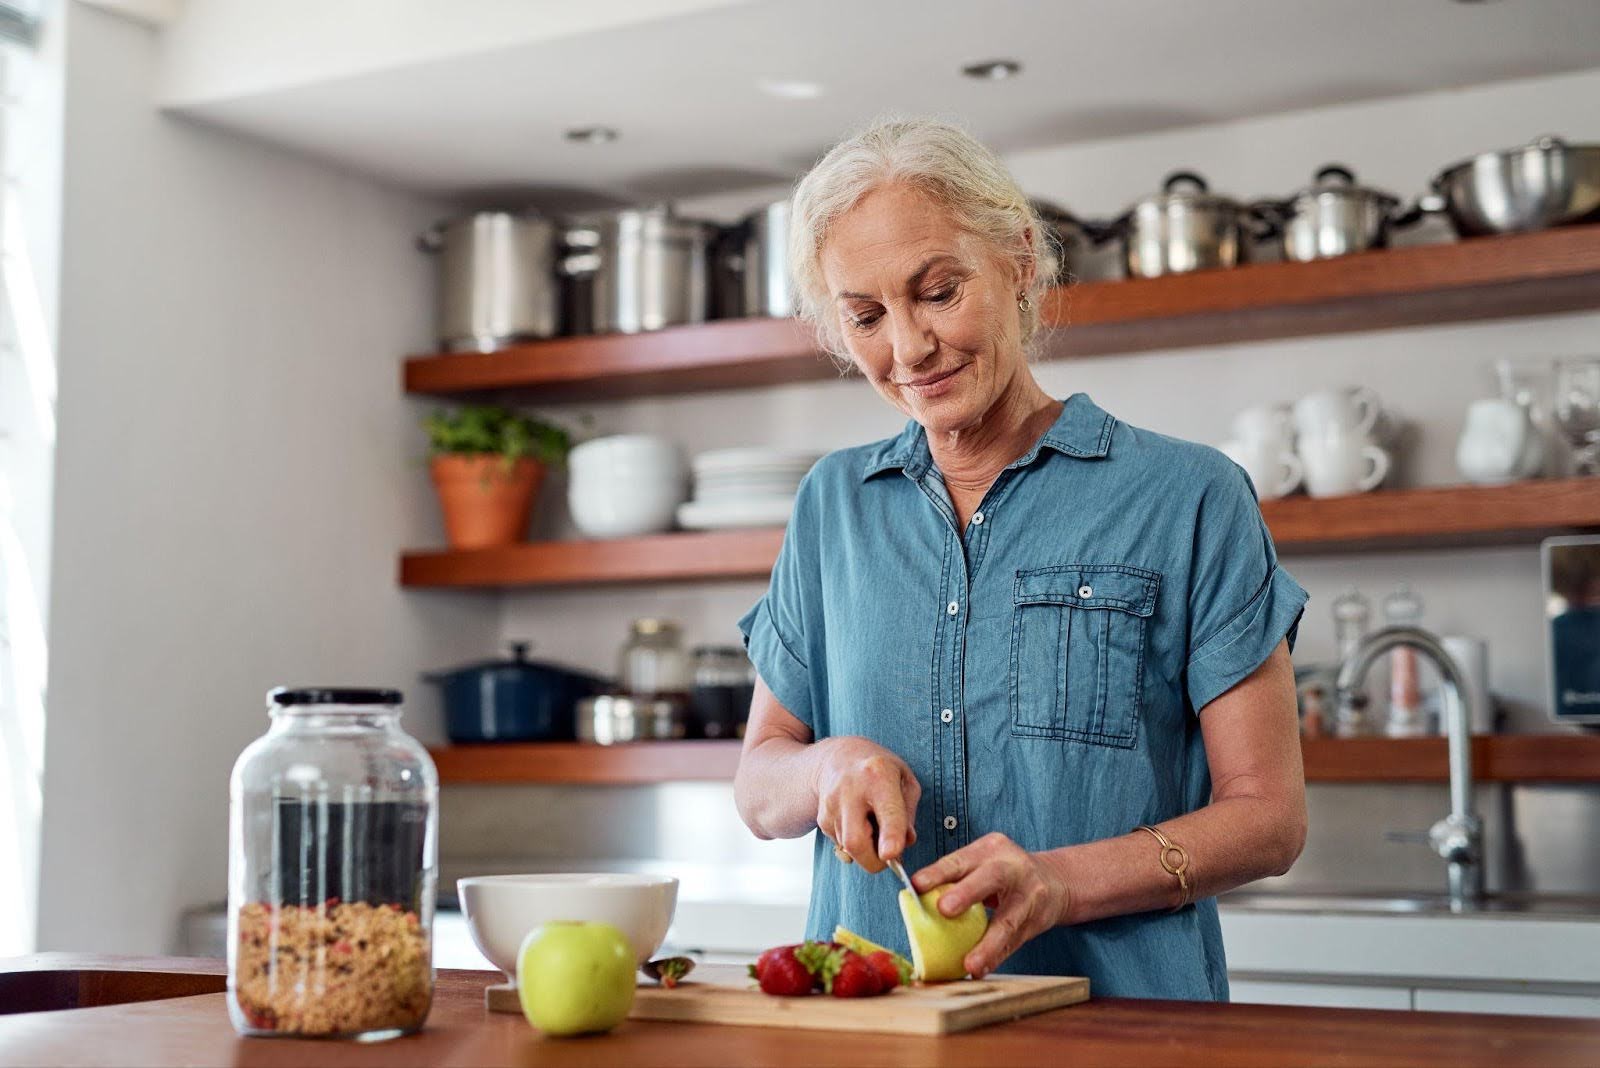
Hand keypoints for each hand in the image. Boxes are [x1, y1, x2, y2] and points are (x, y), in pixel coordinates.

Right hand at [813, 737, 919, 873]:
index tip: (891, 853)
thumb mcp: (905, 780)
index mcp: (879, 774)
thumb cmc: (880, 770)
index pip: (887, 811)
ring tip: (873, 825)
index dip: (890, 836)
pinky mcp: (822, 818)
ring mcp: (831, 804)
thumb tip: (904, 844)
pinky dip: (854, 843)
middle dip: (874, 861)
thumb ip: (909, 814)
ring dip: (866, 849)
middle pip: (856, 841)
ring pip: (849, 848)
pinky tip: (858, 822)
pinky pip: (841, 845)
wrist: (839, 758)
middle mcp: (851, 789)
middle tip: (888, 856)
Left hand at [912, 832, 1070, 977]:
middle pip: (990, 878)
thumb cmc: (1005, 872)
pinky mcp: (1037, 920)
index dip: (938, 872)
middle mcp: (1011, 867)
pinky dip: (996, 957)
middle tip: (944, 910)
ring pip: (1008, 920)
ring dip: (988, 945)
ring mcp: (1029, 894)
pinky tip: (982, 970)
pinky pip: (1014, 941)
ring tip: (970, 965)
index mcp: (990, 849)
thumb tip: (915, 898)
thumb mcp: (984, 862)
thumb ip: (956, 876)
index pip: (960, 859)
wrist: (1056, 880)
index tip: (916, 885)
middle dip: (967, 893)